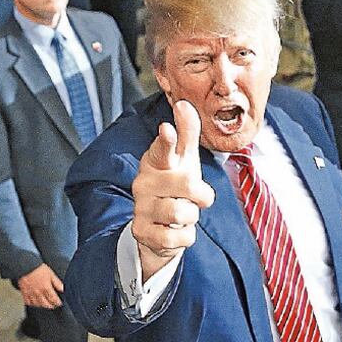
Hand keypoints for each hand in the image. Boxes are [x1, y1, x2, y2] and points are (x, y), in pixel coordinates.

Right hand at [18, 263, 64, 308]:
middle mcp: (38, 293)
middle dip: (51, 306)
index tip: (59, 303)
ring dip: (42, 306)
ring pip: (37, 305)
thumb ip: (57, 283)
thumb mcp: (51, 274)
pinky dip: (32, 304)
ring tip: (45, 305)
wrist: (25, 265)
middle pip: (46, 304)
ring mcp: (31, 294)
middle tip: (54, 305)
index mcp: (46, 288)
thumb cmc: (38, 268)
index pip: (54, 300)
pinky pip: (28, 302)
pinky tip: (35, 302)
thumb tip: (63, 289)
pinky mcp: (24, 293)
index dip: (58, 303)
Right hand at [131, 100, 215, 280]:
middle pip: (188, 184)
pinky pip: (181, 237)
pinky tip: (173, 231)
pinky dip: (185, 237)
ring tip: (180, 214)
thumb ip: (187, 133)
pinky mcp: (143, 233)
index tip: (167, 129)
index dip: (166, 141)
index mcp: (155, 162)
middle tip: (191, 198)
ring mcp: (141, 208)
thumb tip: (184, 103)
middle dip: (200, 195)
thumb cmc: (174, 186)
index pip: (162, 149)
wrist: (157, 229)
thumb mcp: (183, 160)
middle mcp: (143, 183)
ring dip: (192, 217)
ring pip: (185, 213)